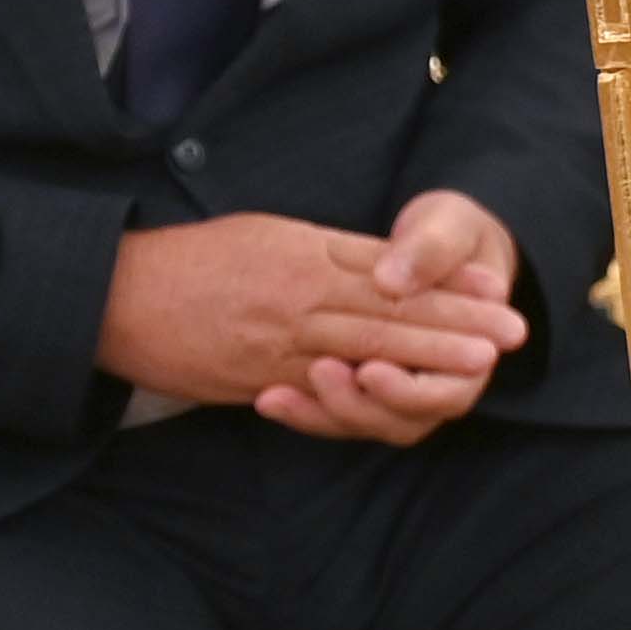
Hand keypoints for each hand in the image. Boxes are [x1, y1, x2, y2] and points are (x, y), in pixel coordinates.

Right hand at [97, 208, 528, 431]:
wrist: (118, 294)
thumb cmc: (202, 258)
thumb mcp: (273, 233)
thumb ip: (335, 250)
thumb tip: (394, 265)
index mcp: (307, 253)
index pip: (392, 270)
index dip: (448, 281)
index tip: (497, 286)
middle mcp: (299, 295)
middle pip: (390, 309)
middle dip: (456, 323)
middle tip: (512, 332)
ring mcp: (278, 339)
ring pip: (363, 349)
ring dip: (425, 358)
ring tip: (478, 364)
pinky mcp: (256, 377)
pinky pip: (317, 388)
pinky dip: (364, 393)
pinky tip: (401, 396)